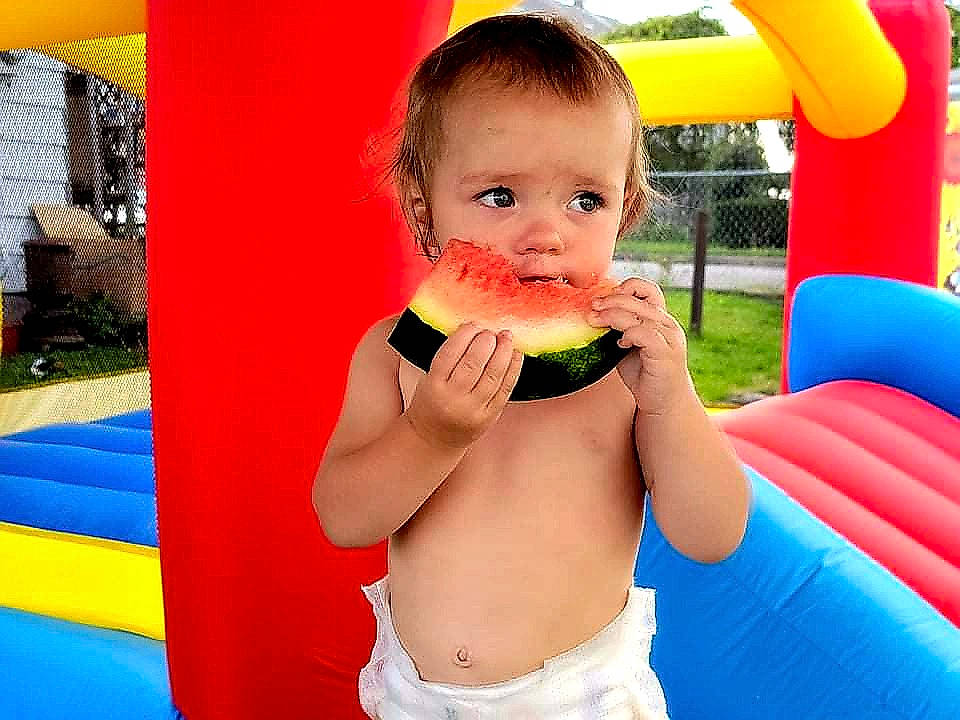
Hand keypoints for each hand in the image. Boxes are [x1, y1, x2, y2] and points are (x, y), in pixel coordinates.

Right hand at [405, 323, 523, 449]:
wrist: (434, 439)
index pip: (450, 353)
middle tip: (491, 331)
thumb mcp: (428, 378)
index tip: (473, 324)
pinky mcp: (490, 416)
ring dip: (503, 352)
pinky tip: (516, 355)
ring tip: (506, 336)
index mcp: (434, 385)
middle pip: (473, 363)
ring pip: (493, 375)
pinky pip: (505, 389)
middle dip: (486, 341)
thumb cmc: (432, 402)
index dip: (464, 335)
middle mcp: (454, 399)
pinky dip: (513, 369)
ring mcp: (473, 409)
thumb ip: (448, 357)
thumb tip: (474, 329)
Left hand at [588, 278, 692, 415]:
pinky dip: (630, 334)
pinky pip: (646, 334)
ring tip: (595, 321)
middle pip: (639, 299)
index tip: (601, 299)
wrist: (664, 402)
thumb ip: (617, 328)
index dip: (624, 288)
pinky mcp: (666, 354)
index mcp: (659, 318)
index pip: (646, 289)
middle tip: (592, 307)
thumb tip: (590, 313)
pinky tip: (620, 343)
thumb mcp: (627, 345)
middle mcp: (667, 324)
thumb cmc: (643, 373)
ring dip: (613, 315)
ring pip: (641, 315)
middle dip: (611, 300)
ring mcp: (669, 338)